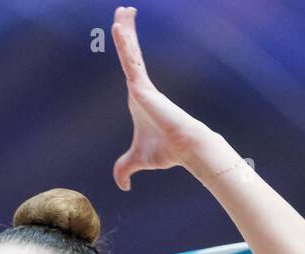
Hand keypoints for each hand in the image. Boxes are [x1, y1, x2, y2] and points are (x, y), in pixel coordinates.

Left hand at [111, 6, 213, 189]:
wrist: (185, 150)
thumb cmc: (166, 153)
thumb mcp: (136, 161)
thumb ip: (125, 170)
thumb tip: (122, 185)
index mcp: (139, 97)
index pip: (129, 67)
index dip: (125, 48)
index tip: (121, 30)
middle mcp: (141, 87)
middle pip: (129, 54)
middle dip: (126, 32)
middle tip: (123, 11)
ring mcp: (143, 86)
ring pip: (130, 53)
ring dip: (125, 32)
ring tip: (122, 10)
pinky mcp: (143, 88)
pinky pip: (131, 61)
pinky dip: (124, 45)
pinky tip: (118, 27)